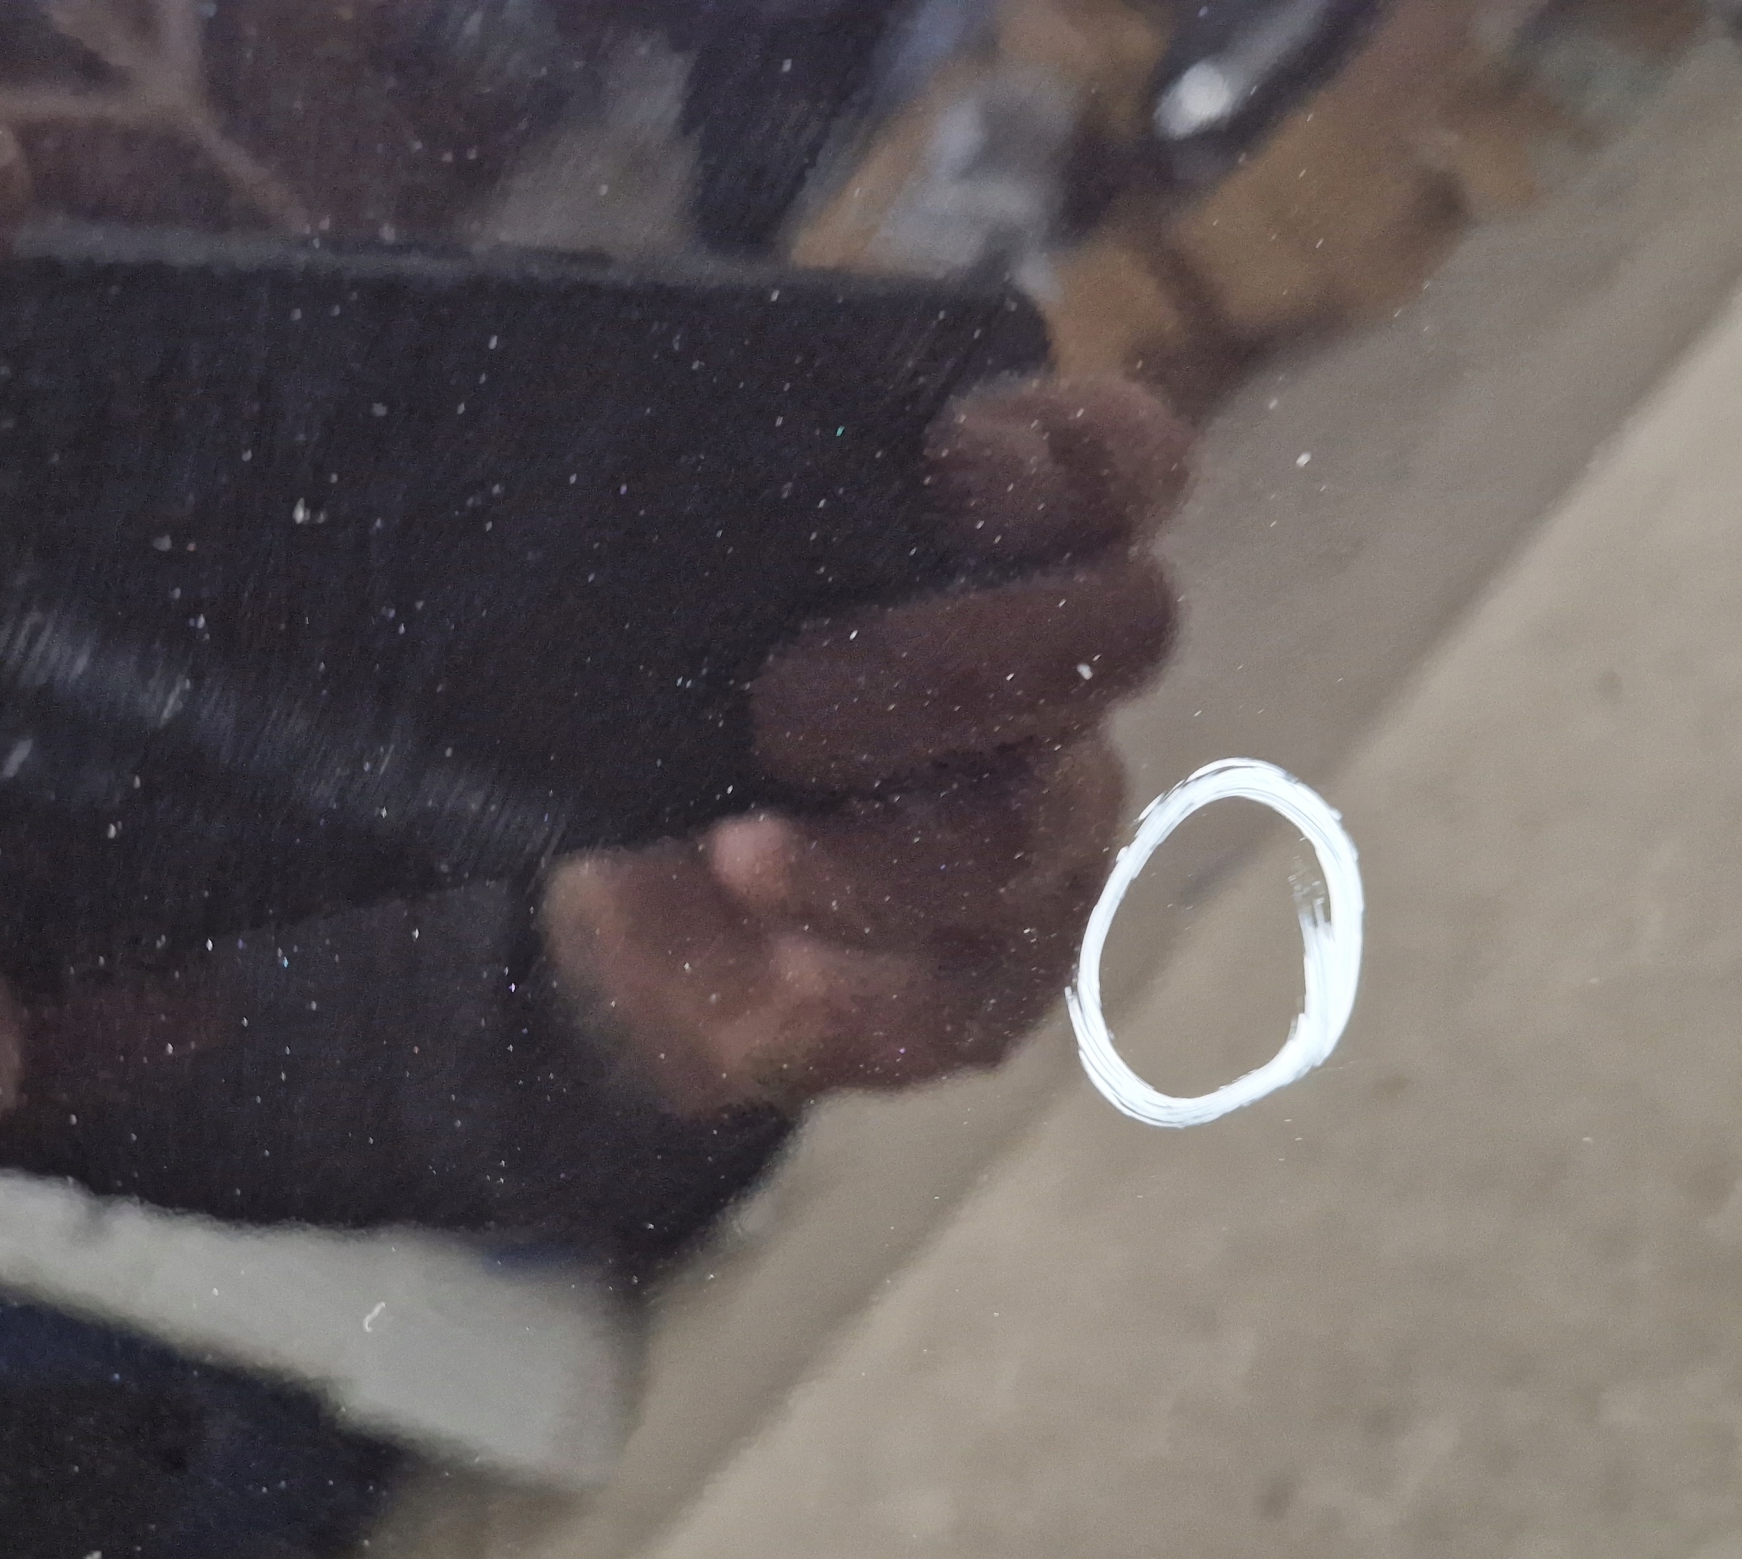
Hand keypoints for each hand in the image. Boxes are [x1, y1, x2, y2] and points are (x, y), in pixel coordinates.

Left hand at [543, 376, 1191, 1116]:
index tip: (946, 464)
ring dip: (895, 839)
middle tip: (785, 697)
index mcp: (1006, 542)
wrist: (619, 904)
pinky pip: (978, 976)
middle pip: (1125, 632)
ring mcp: (1046, 832)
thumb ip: (694, 490)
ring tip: (746, 844)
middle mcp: (1058, 682)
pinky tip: (766, 930)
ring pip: (1041, 821)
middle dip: (958, 661)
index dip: (1070, 458)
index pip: (1122, 463)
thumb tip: (616, 400)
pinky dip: (861, 956)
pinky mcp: (996, 974)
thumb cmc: (660, 694)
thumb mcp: (659, 576)